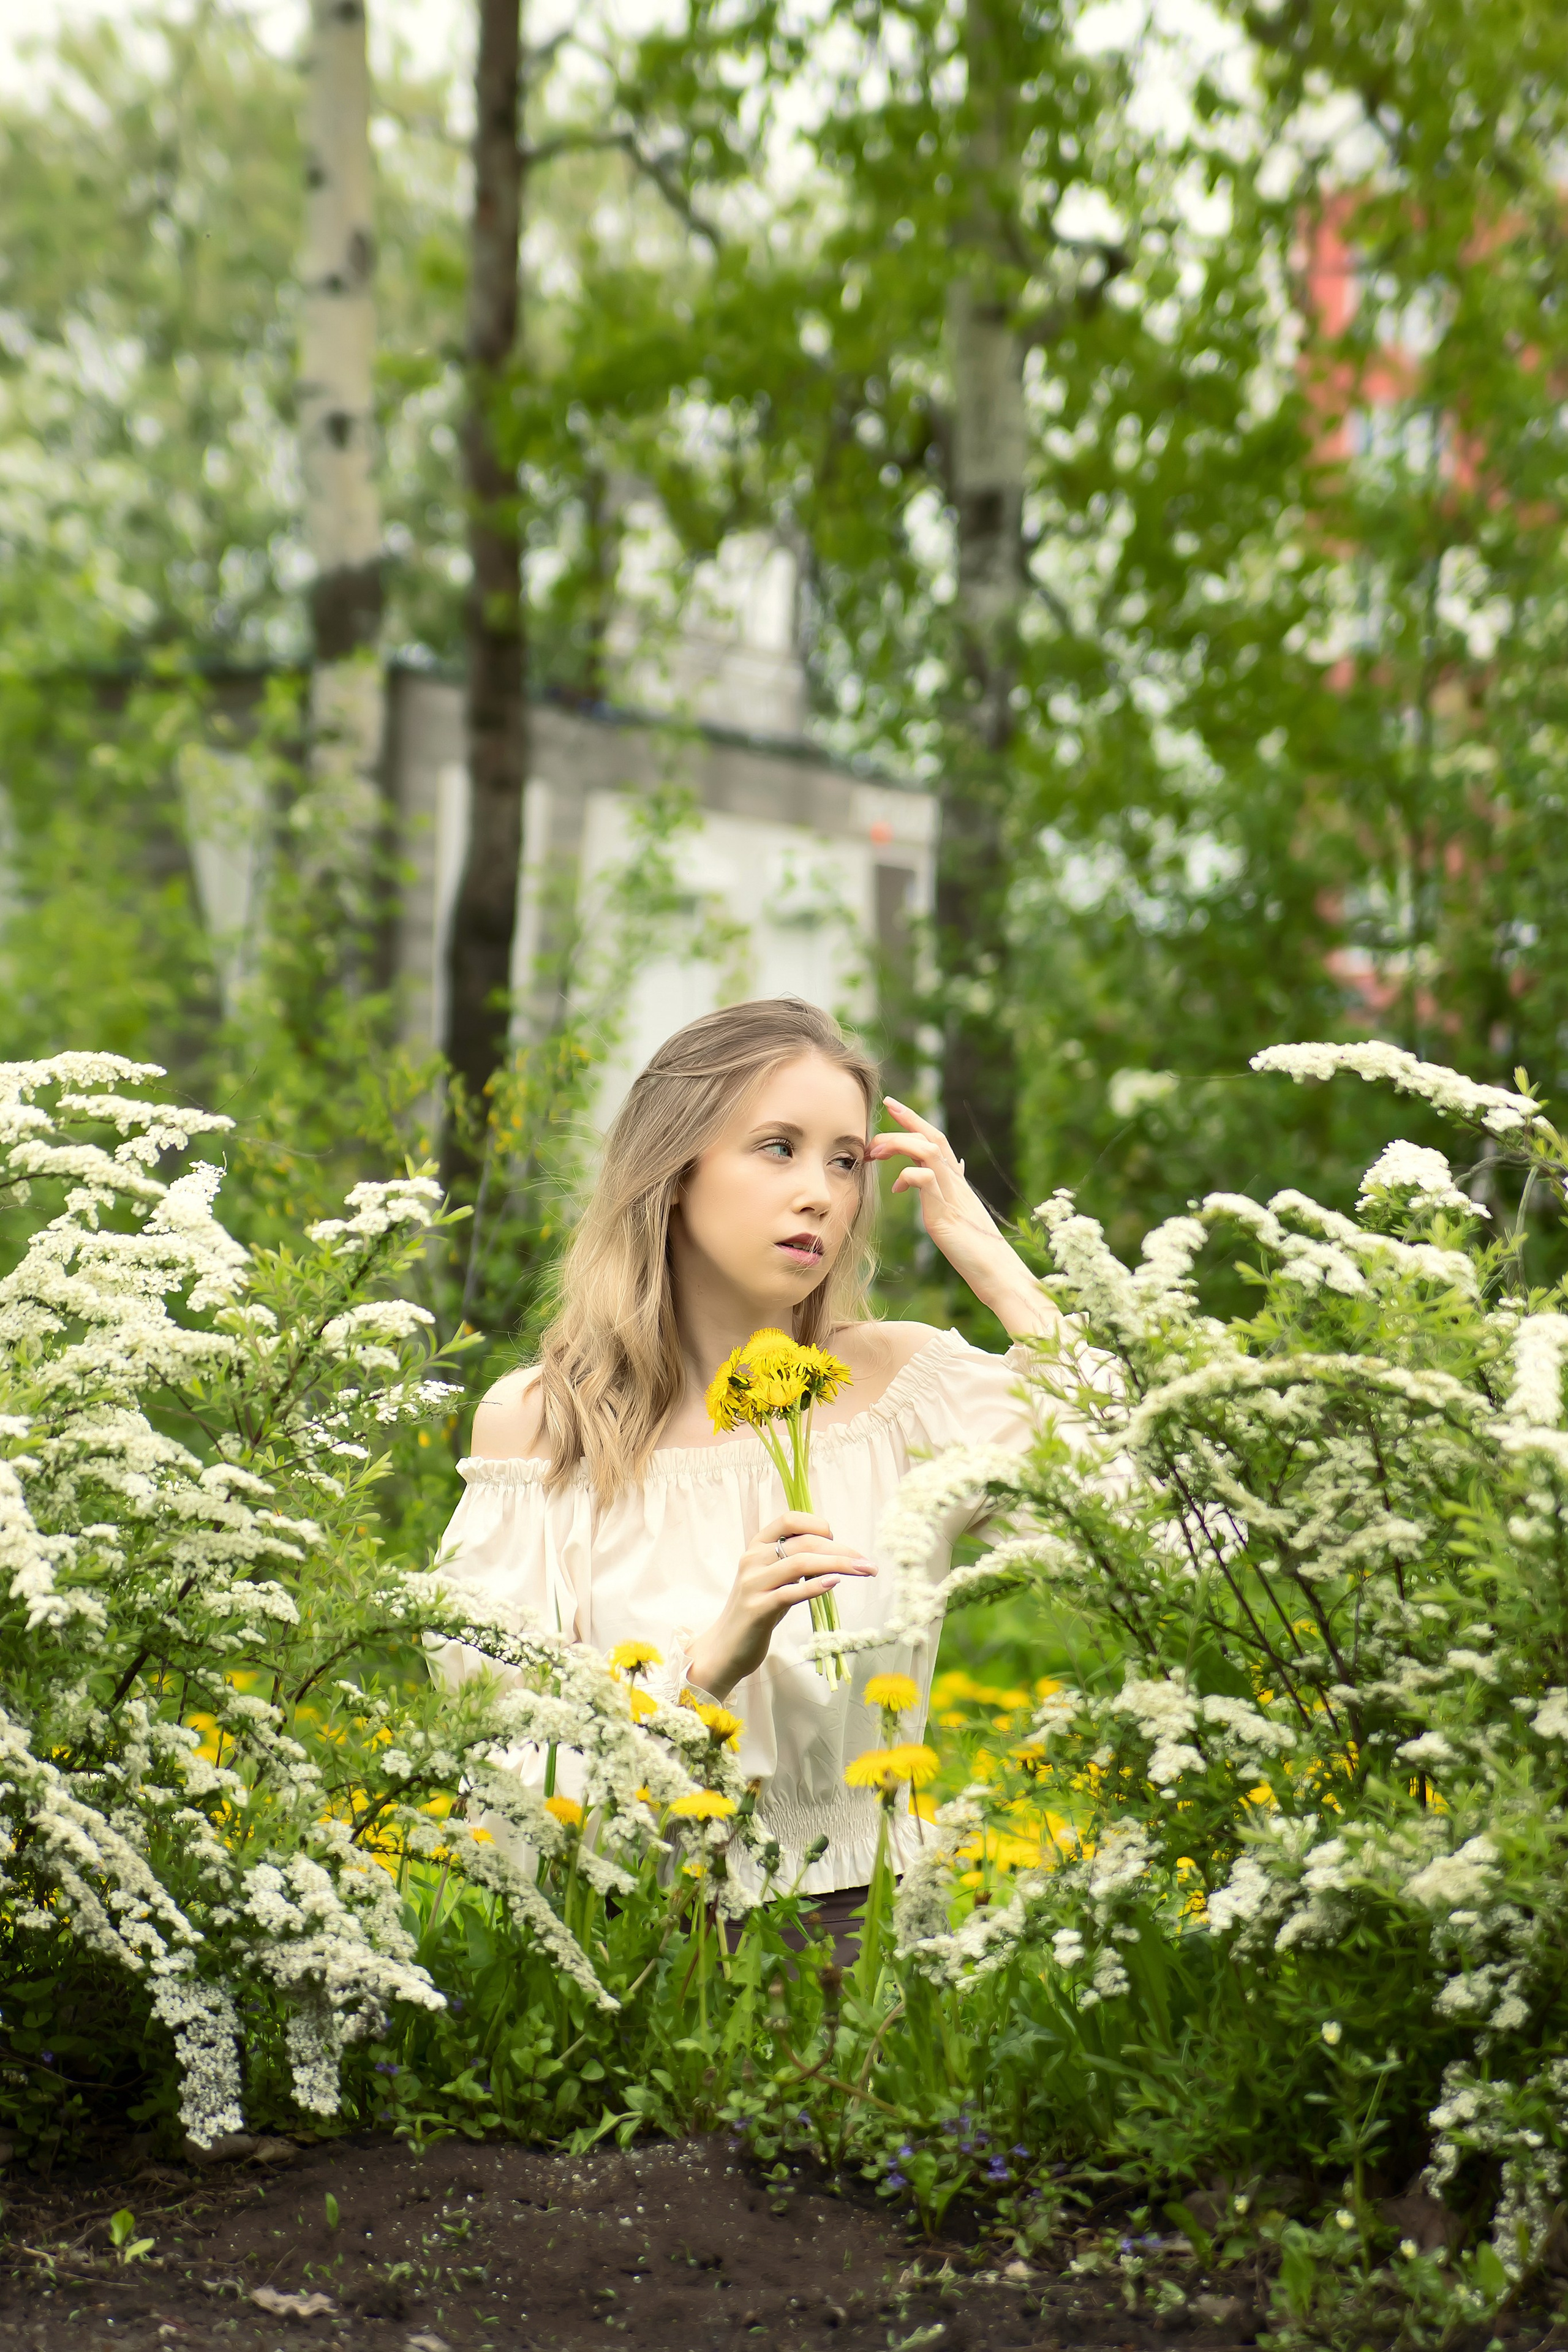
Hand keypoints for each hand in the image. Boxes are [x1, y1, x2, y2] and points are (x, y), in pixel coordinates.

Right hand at [684, 1513, 876, 1700]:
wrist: (726, 1647)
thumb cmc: (758, 1609)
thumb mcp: (775, 1578)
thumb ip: (795, 1561)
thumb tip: (833, 1550)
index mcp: (756, 1546)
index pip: (789, 1520)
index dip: (816, 1524)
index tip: (837, 1539)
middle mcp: (752, 1559)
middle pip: (803, 1543)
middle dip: (841, 1550)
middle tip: (868, 1563)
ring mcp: (753, 1584)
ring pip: (800, 1563)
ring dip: (837, 1564)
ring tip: (863, 1570)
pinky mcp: (757, 1609)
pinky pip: (790, 1593)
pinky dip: (815, 1586)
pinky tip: (834, 1583)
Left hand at [867, 1095, 1059, 1338]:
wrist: (1000, 1277)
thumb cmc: (980, 1254)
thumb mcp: (962, 1217)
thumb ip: (951, 1194)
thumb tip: (948, 1172)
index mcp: (958, 1184)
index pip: (938, 1141)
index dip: (916, 1121)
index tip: (893, 1106)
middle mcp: (957, 1184)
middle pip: (934, 1137)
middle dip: (907, 1119)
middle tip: (883, 1111)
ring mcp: (953, 1197)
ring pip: (929, 1151)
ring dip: (900, 1144)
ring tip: (877, 1151)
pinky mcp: (946, 1215)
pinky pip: (927, 1180)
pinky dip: (909, 1174)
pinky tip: (898, 1186)